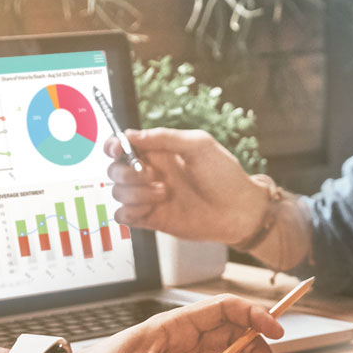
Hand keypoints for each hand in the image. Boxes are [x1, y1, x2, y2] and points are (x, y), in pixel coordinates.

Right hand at [105, 128, 267, 244]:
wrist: (238, 211)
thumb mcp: (199, 145)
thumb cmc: (225, 176)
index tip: (119, 149)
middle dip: (127, 171)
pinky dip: (130, 211)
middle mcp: (151, 173)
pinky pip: (123, 215)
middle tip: (152, 175)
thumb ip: (165, 137)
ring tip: (164, 193)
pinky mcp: (151, 218)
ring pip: (118, 192)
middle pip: (115, 169)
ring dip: (136, 192)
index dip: (114, 145)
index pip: (123, 145)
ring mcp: (149, 196)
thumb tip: (132, 134)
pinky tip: (150, 208)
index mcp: (160, 152)